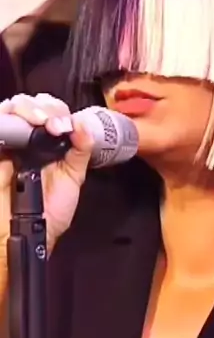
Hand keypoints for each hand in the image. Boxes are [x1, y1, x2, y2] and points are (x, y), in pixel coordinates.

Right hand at [0, 93, 92, 253]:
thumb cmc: (49, 210)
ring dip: (27, 108)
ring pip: (11, 107)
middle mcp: (28, 137)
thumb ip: (80, 151)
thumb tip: (83, 125)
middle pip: (31, 104)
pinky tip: (21, 126)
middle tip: (54, 124)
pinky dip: (7, 119)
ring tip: (41, 122)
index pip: (52, 111)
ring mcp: (8, 142)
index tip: (66, 125)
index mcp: (49, 142)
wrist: (28, 233)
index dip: (58, 111)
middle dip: (44, 107)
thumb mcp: (73, 178)